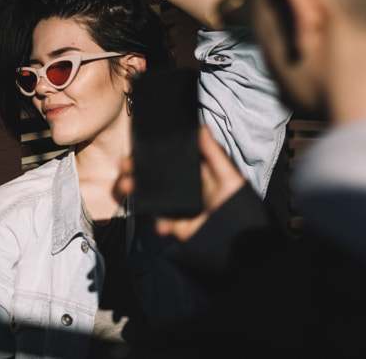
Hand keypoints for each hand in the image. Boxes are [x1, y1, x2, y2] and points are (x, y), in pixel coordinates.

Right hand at [119, 125, 245, 241]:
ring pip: (147, 197)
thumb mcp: (228, 175)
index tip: (134, 150)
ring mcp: (175, 207)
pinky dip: (160, 224)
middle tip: (125, 168)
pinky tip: (165, 225)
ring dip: (134, 193)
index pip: (164, 160)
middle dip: (133, 172)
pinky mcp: (176, 226)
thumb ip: (213, 153)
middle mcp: (179, 188)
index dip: (146, 155)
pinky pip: (161, 223)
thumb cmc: (238, 203)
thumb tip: (202, 127)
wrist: (240, 238)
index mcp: (190, 173)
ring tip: (127, 188)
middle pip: (150, 177)